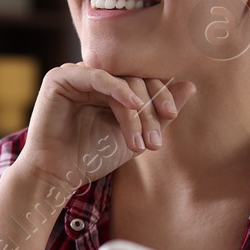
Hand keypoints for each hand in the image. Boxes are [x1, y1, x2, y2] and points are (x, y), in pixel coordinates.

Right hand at [14, 64, 195, 190]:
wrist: (58, 175)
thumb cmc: (92, 157)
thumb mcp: (134, 136)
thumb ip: (159, 112)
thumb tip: (190, 85)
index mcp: (109, 87)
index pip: (142, 79)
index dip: (160, 94)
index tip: (171, 116)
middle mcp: (93, 77)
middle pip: (134, 78)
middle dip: (150, 108)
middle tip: (155, 139)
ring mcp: (76, 75)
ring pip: (119, 80)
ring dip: (136, 109)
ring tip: (140, 140)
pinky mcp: (60, 78)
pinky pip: (96, 75)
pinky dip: (118, 88)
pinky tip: (132, 104)